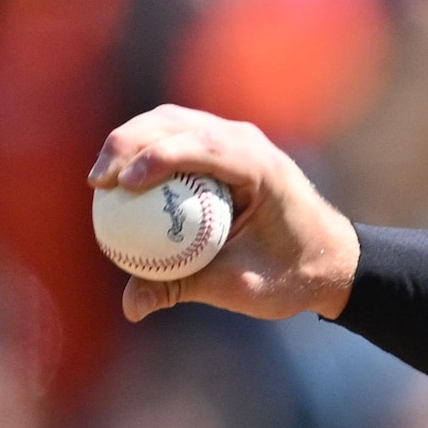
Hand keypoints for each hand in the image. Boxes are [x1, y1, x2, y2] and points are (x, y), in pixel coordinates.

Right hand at [88, 107, 360, 323]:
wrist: (331, 260)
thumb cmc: (291, 275)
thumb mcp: (239, 287)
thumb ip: (183, 288)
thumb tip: (131, 307)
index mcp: (260, 167)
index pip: (200, 147)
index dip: (155, 158)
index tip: (122, 186)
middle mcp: (247, 141)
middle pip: (174, 122)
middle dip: (127, 143)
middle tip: (97, 182)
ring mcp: (235, 137)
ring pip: (170, 121)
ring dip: (129, 140)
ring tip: (100, 178)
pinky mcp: (223, 145)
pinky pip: (176, 136)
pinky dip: (145, 149)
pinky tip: (121, 178)